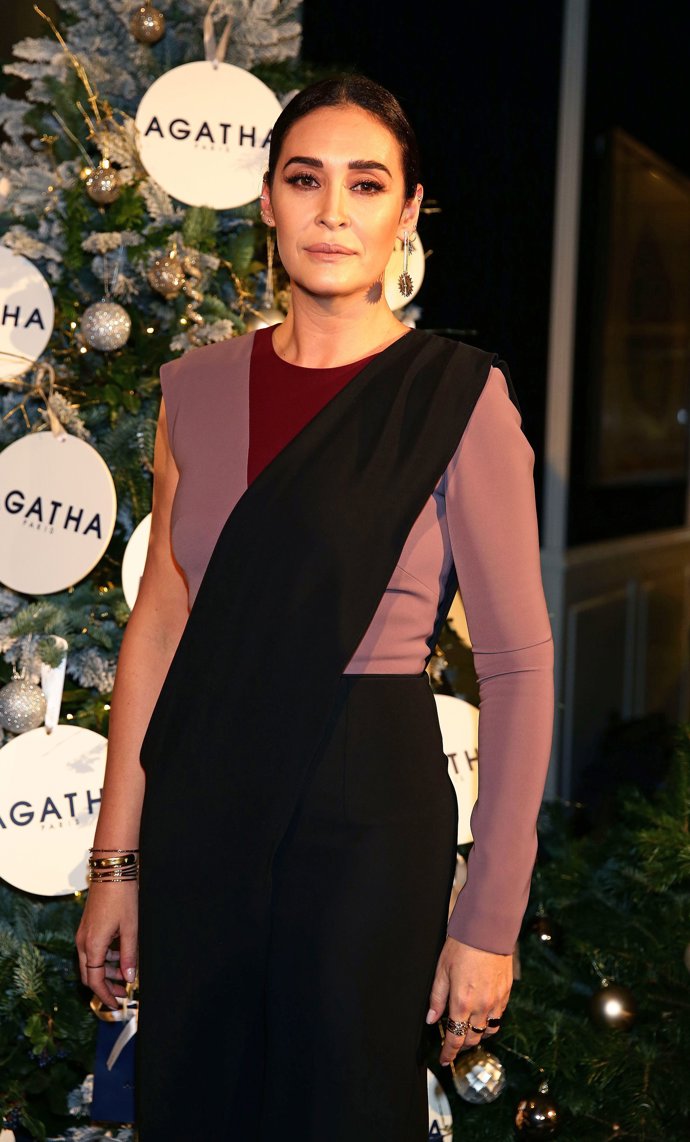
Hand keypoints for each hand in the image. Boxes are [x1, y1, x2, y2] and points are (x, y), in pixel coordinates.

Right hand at [75, 881, 138, 1009]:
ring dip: (107, 971)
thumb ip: (129, 955)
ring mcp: (84, 933)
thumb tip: (129, 978)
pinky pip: (94, 950)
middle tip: (123, 993)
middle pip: (90, 975)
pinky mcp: (88, 926)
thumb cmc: (122, 896)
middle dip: (106, 987)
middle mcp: (83, 942)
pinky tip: (122, 955)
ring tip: (126, 974)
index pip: (95, 981)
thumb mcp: (131, 928)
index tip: (117, 1004)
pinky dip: (106, 958)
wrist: (112, 869)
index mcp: (92, 945)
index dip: (106, 996)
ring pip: (92, 962)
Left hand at [426, 936, 512, 1065]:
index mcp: (462, 1002)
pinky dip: (490, 1021)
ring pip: (488, 1031)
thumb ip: (437, 998)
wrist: (487, 931)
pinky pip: (499, 1017)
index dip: (449, 1052)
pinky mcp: (506, 994)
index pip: (455, 1037)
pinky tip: (482, 1015)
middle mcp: (481, 1006)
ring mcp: (496, 1001)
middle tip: (453, 1043)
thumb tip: (431, 1019)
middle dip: (462, 1044)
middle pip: (472, 1038)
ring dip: (477, 1034)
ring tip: (468, 1030)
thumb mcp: (441, 971)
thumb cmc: (461, 947)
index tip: (444, 1059)